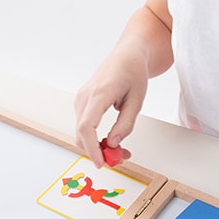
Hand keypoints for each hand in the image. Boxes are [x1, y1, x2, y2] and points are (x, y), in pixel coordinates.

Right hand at [74, 47, 147, 166]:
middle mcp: (85, 97)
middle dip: (97, 151)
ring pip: (82, 132)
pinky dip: (95, 138)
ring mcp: (81, 99)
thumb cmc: (133, 72)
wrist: (126, 56)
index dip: (92, 148)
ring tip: (121, 150)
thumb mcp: (137, 101)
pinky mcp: (82, 103)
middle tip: (120, 158)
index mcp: (99, 93)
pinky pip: (84, 126)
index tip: (101, 163)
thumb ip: (126, 124)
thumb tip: (113, 143)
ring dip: (98, 146)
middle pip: (81, 133)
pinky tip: (111, 140)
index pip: (87, 127)